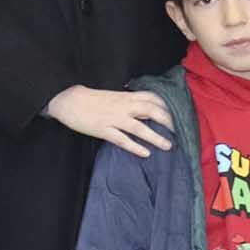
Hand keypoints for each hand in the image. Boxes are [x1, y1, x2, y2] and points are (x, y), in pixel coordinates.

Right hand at [46, 86, 172, 157]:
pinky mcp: (103, 130)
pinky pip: (122, 140)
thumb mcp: (113, 96)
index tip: (179, 113)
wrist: (68, 100)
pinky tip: (145, 153)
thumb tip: (146, 108)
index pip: (152, 98)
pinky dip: (135, 147)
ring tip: (168, 146)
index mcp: (125, 96)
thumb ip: (129, 101)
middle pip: (151, 111)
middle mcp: (123, 106)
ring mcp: (113, 119)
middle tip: (180, 131)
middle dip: (168, 121)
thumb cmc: (91, 98)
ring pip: (139, 128)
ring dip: (156, 137)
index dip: (167, 105)